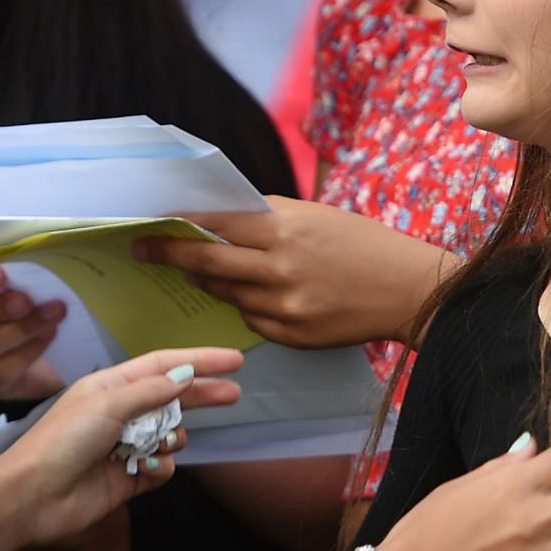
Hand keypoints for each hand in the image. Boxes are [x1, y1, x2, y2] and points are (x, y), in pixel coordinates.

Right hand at [0, 264, 66, 401]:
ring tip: (53, 312)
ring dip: (21, 326)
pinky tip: (50, 333)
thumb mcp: (31, 278)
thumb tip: (31, 245)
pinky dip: (30, 349)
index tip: (0, 273)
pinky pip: (4, 369)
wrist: (71, 348)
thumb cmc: (43, 302)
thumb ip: (21, 264)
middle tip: (24, 300)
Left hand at [0, 348, 242, 550]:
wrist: (34, 497)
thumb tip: (186, 374)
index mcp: (111, 385)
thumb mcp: (106, 403)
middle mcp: (120, 412)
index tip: (234, 360)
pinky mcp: (130, 478)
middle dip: (202, 395)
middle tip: (234, 394)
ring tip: (152, 444)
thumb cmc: (63, 441)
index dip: (200, 360)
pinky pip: (163, 466)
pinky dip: (160, 465)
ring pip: (171, 434)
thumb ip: (150, 390)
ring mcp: (127, 446)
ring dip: (171, 437)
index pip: (164, 366)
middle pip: (173, 397)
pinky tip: (145, 468)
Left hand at [131, 198, 461, 349]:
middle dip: (169, 256)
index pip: (214, 225)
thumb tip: (217, 219)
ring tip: (202, 272)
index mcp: (284, 229)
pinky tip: (259, 295)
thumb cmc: (361, 243)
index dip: (177, 226)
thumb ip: (267, 219)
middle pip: (206, 263)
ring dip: (209, 282)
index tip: (149, 225)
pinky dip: (247, 305)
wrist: (407, 289)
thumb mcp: (314, 216)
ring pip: (225, 294)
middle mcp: (278, 268)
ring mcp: (283, 306)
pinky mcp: (290, 335)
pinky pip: (250, 319)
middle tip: (144, 252)